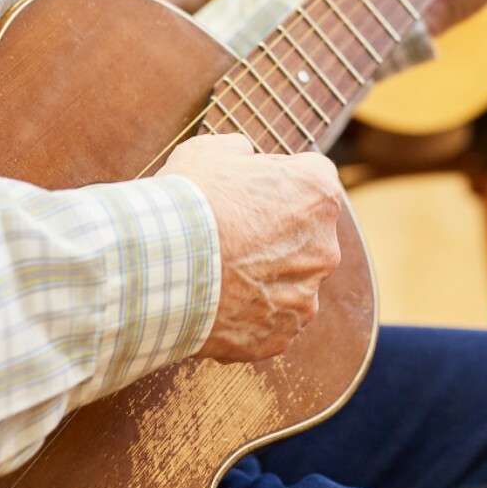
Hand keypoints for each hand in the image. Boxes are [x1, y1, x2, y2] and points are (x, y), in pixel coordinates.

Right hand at [160, 134, 344, 363]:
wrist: (161, 266)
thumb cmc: (188, 202)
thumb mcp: (210, 151)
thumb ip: (240, 152)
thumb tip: (243, 157)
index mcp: (318, 194)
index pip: (312, 177)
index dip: (278, 181)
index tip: (249, 191)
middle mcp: (325, 248)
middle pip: (304, 235)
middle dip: (274, 234)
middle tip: (228, 235)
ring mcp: (304, 297)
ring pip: (288, 283)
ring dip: (262, 279)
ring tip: (215, 275)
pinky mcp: (280, 336)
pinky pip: (268, 323)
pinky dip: (247, 317)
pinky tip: (214, 305)